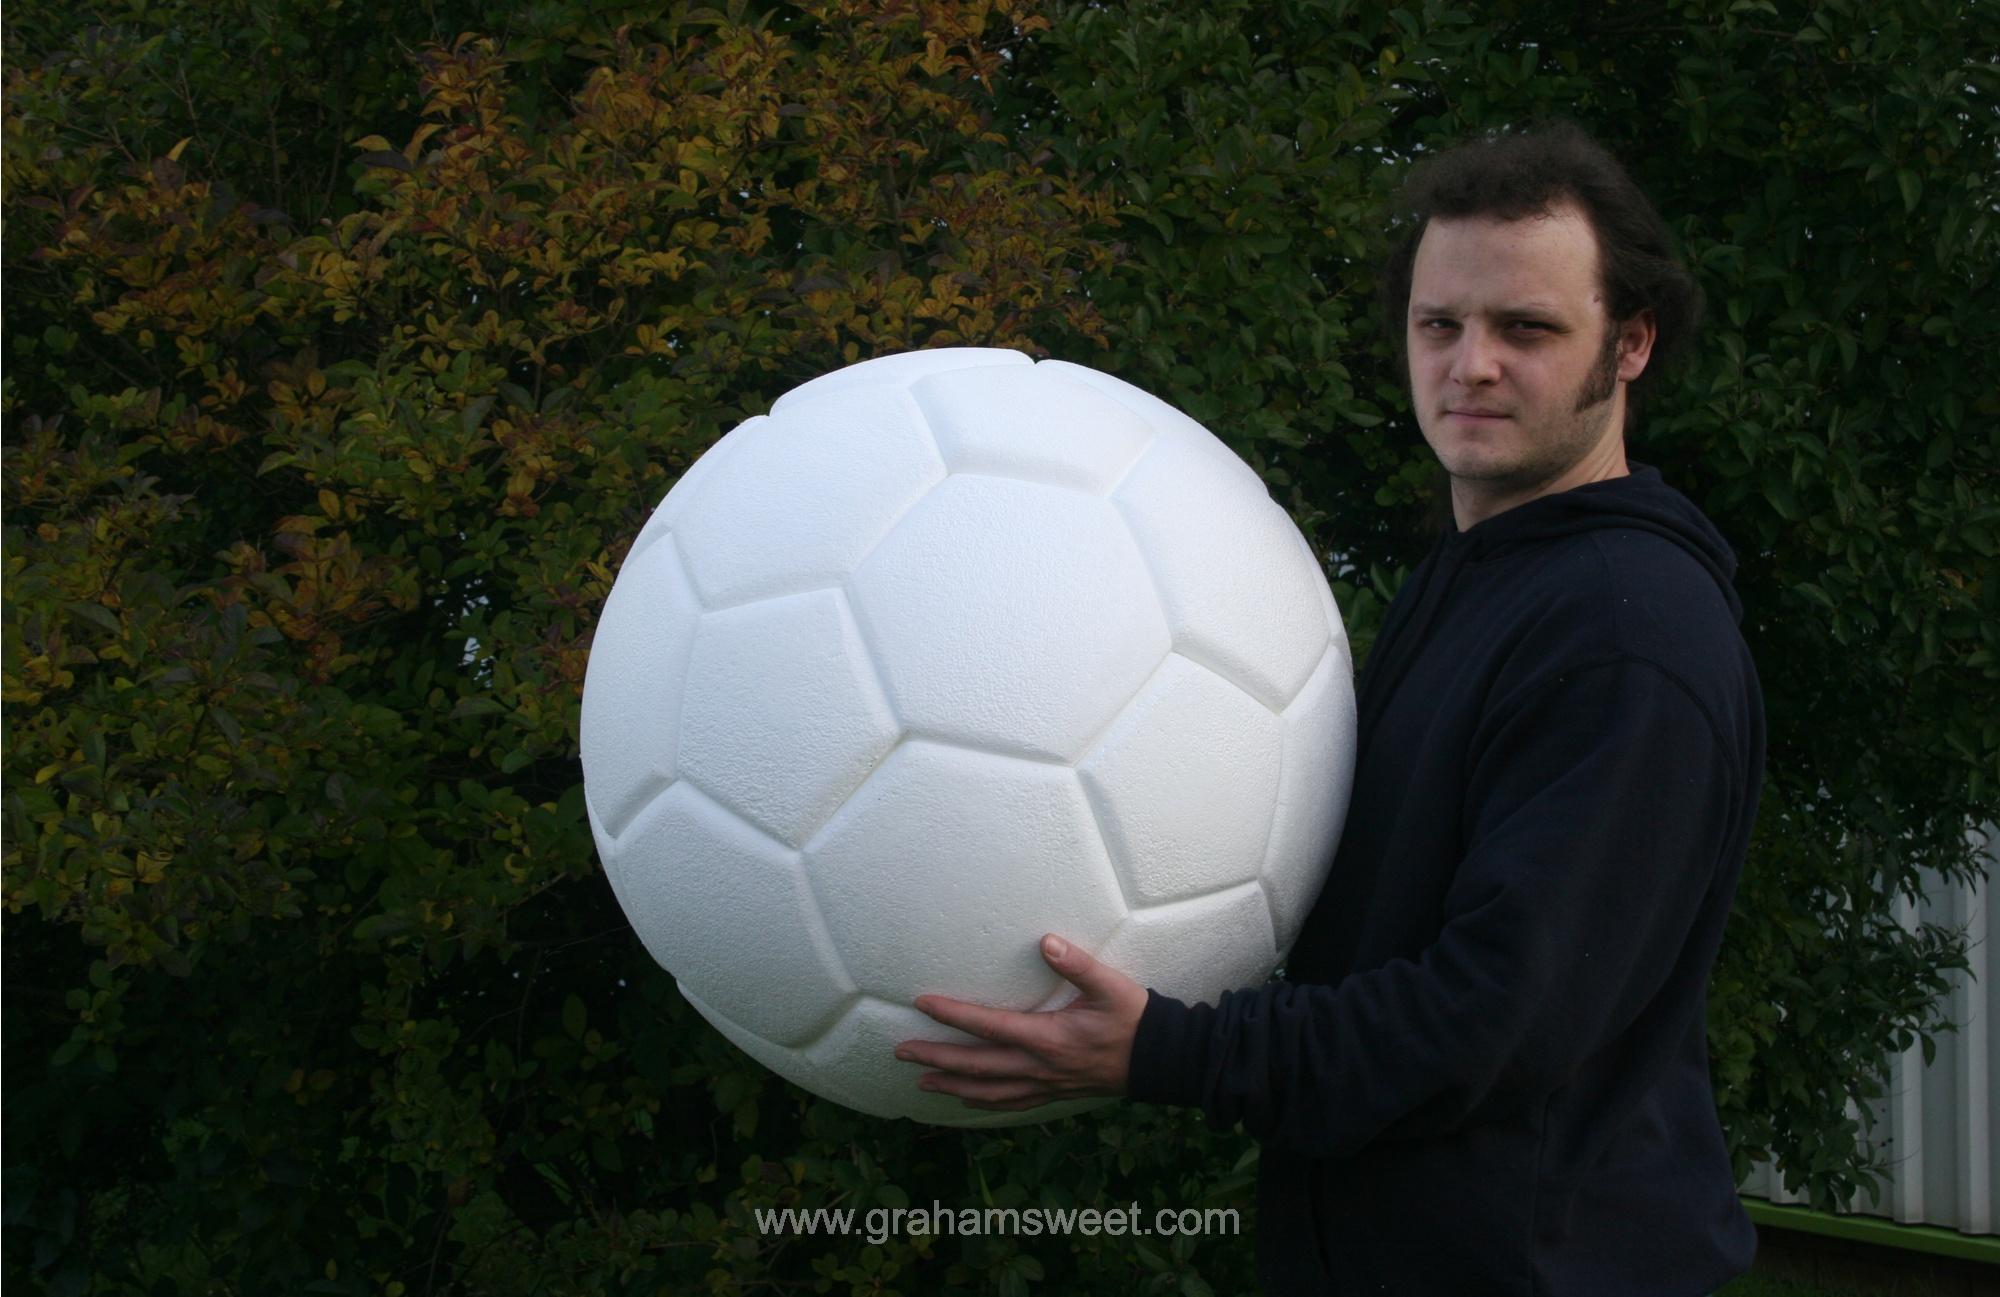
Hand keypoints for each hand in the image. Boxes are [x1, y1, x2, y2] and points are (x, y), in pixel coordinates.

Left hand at [895, 934, 1147, 1110]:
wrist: (1160, 1060)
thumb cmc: (1134, 1018)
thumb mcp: (1110, 986)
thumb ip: (1077, 964)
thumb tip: (1047, 941)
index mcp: (1048, 1037)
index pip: (989, 1026)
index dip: (954, 1015)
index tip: (923, 1004)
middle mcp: (1040, 1066)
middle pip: (976, 1066)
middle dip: (936, 1058)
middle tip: (901, 1052)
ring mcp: (1045, 1084)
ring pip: (988, 1091)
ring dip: (952, 1085)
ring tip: (922, 1082)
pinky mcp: (1053, 1092)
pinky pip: (1010, 1103)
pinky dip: (983, 1102)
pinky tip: (967, 1100)